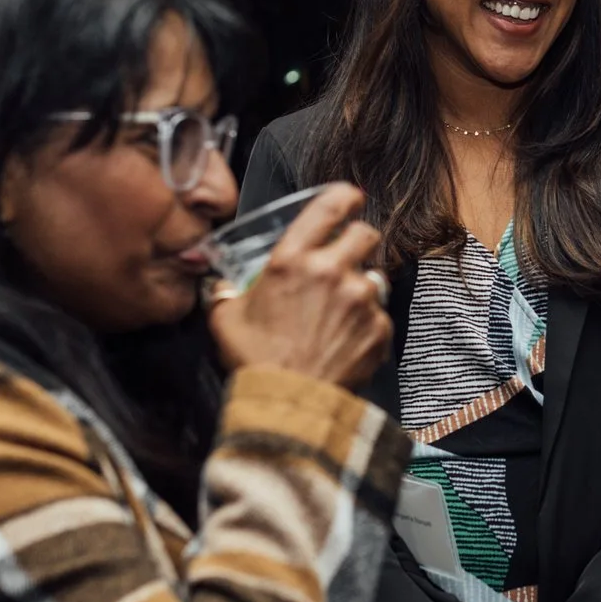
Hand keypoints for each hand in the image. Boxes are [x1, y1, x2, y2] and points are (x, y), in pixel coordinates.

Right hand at [207, 184, 390, 387]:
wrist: (288, 405)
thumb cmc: (255, 362)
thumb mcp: (225, 320)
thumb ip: (225, 294)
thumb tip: (221, 287)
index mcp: (291, 259)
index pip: (329, 206)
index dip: (344, 196)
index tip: (350, 198)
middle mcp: (331, 271)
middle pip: (364, 234)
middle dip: (357, 241)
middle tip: (345, 258)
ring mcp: (360, 299)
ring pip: (374, 275)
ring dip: (361, 286)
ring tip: (340, 311)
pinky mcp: (379, 327)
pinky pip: (380, 314)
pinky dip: (367, 323)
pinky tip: (346, 338)